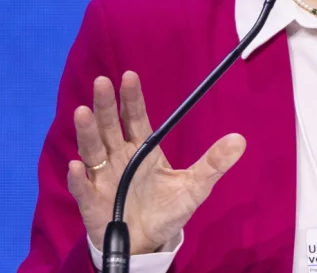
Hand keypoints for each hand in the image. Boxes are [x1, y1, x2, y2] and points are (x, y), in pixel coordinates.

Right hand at [66, 71, 245, 254]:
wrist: (147, 241)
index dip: (131, 98)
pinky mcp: (92, 202)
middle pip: (109, 127)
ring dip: (87, 132)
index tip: (129, 76)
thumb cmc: (166, 209)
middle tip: (102, 82)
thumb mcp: (194, 186)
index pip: (135, 117)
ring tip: (82, 112)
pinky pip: (83, 188)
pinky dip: (78, 178)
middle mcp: (118, 157)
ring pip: (92, 151)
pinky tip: (77, 166)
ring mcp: (102, 177)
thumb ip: (213, 163)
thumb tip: (240, 140)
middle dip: (105, 106)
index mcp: (142, 148)